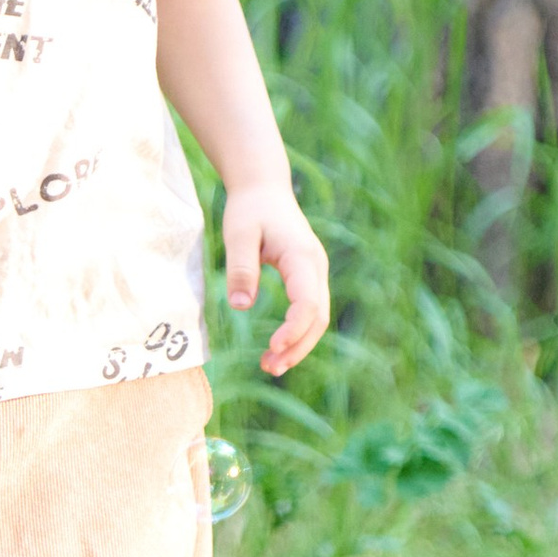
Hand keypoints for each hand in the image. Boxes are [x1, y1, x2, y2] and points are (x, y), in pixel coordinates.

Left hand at [221, 181, 329, 376]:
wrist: (264, 188)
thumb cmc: (249, 209)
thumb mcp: (238, 234)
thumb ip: (241, 268)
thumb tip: (240, 306)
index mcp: (302, 256)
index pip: (308, 303)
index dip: (293, 329)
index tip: (272, 347)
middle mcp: (316, 267)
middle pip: (319, 318)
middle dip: (297, 347)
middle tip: (269, 368)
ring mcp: (315, 273)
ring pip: (318, 318)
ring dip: (298, 345)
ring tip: (270, 366)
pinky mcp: (308, 278)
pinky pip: (310, 311)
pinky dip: (297, 333)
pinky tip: (276, 348)